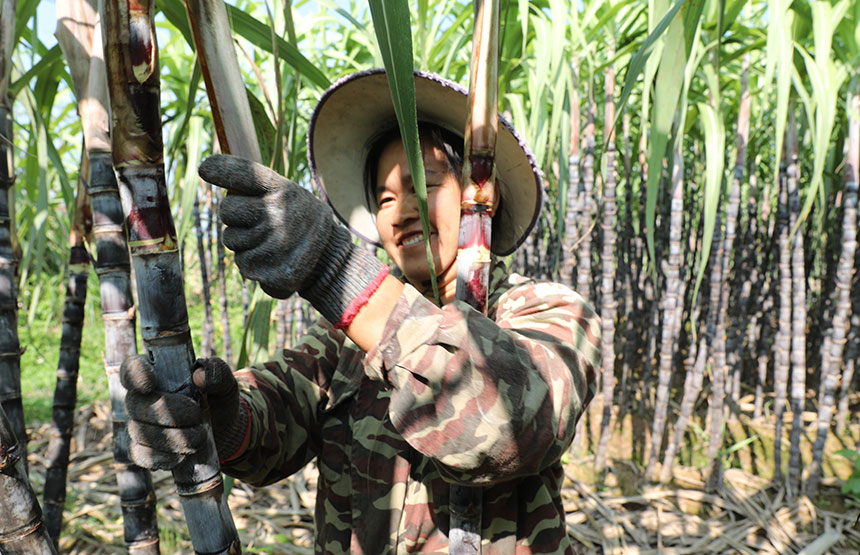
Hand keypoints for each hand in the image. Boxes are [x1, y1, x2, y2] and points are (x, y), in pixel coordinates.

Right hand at [121, 355, 246, 469]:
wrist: (224, 429)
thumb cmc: (217, 398)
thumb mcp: (224, 382)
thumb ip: (217, 372)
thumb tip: (199, 376)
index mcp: (156, 372)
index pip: (132, 368)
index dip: (135, 375)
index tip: (150, 384)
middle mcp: (140, 398)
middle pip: (135, 404)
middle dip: (167, 413)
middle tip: (197, 415)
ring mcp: (138, 425)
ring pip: (139, 432)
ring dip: (172, 437)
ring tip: (200, 436)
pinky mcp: (142, 450)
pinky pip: (142, 456)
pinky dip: (164, 456)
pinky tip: (182, 455)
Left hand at [199, 154, 332, 299]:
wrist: (328, 257)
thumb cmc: (299, 218)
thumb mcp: (289, 193)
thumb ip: (257, 185)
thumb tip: (208, 169)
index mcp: (283, 190)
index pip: (245, 174)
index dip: (221, 170)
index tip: (204, 169)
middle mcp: (278, 215)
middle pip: (226, 209)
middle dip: (235, 215)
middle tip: (258, 220)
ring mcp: (271, 245)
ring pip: (230, 238)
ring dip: (243, 241)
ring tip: (269, 241)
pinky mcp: (265, 271)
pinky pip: (241, 262)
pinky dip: (253, 262)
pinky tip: (273, 259)